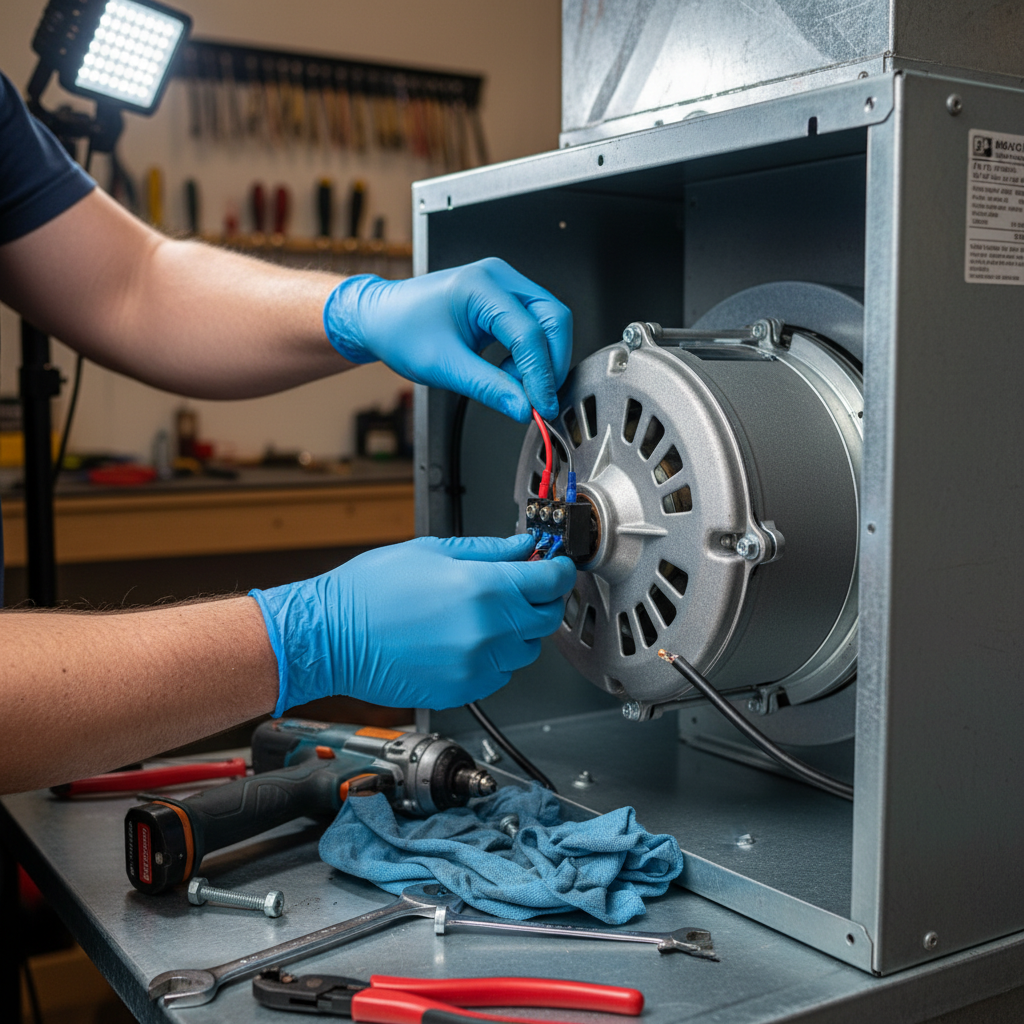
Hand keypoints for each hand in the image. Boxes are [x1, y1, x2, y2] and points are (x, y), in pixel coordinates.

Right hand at [250, 535, 576, 714]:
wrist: (332, 636)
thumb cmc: (370, 591)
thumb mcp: (433, 551)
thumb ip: (489, 550)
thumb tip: (524, 547)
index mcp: (483, 589)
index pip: (550, 582)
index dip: (559, 570)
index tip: (556, 566)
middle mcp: (488, 631)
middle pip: (546, 619)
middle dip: (541, 600)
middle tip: (522, 586)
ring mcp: (477, 665)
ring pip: (526, 650)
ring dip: (517, 630)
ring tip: (482, 613)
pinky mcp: (464, 690)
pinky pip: (500, 673)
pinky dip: (494, 656)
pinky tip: (465, 639)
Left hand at [323, 257, 571, 421]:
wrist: (380, 319)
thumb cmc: (400, 331)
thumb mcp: (444, 366)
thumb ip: (489, 388)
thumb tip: (524, 408)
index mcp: (482, 286)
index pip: (530, 332)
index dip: (540, 374)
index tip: (541, 406)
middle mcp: (498, 279)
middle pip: (553, 319)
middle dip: (551, 363)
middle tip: (540, 399)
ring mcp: (503, 288)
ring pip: (549, 323)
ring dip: (541, 361)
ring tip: (513, 386)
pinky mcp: (503, 302)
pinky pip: (533, 327)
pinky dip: (529, 356)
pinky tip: (508, 373)